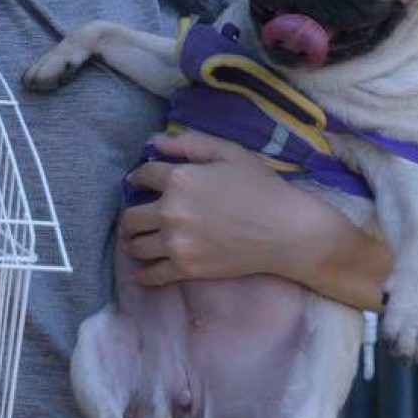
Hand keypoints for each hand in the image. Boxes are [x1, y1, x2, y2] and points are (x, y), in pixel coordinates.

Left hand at [119, 131, 293, 285]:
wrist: (287, 232)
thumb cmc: (263, 188)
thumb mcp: (230, 154)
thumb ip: (190, 144)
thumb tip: (154, 142)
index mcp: (179, 180)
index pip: (142, 177)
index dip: (139, 178)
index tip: (140, 184)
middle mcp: (170, 211)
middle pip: (130, 216)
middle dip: (132, 214)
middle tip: (139, 217)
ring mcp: (176, 243)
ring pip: (135, 246)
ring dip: (134, 242)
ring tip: (141, 241)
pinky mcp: (185, 269)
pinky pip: (150, 274)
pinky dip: (142, 273)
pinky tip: (142, 270)